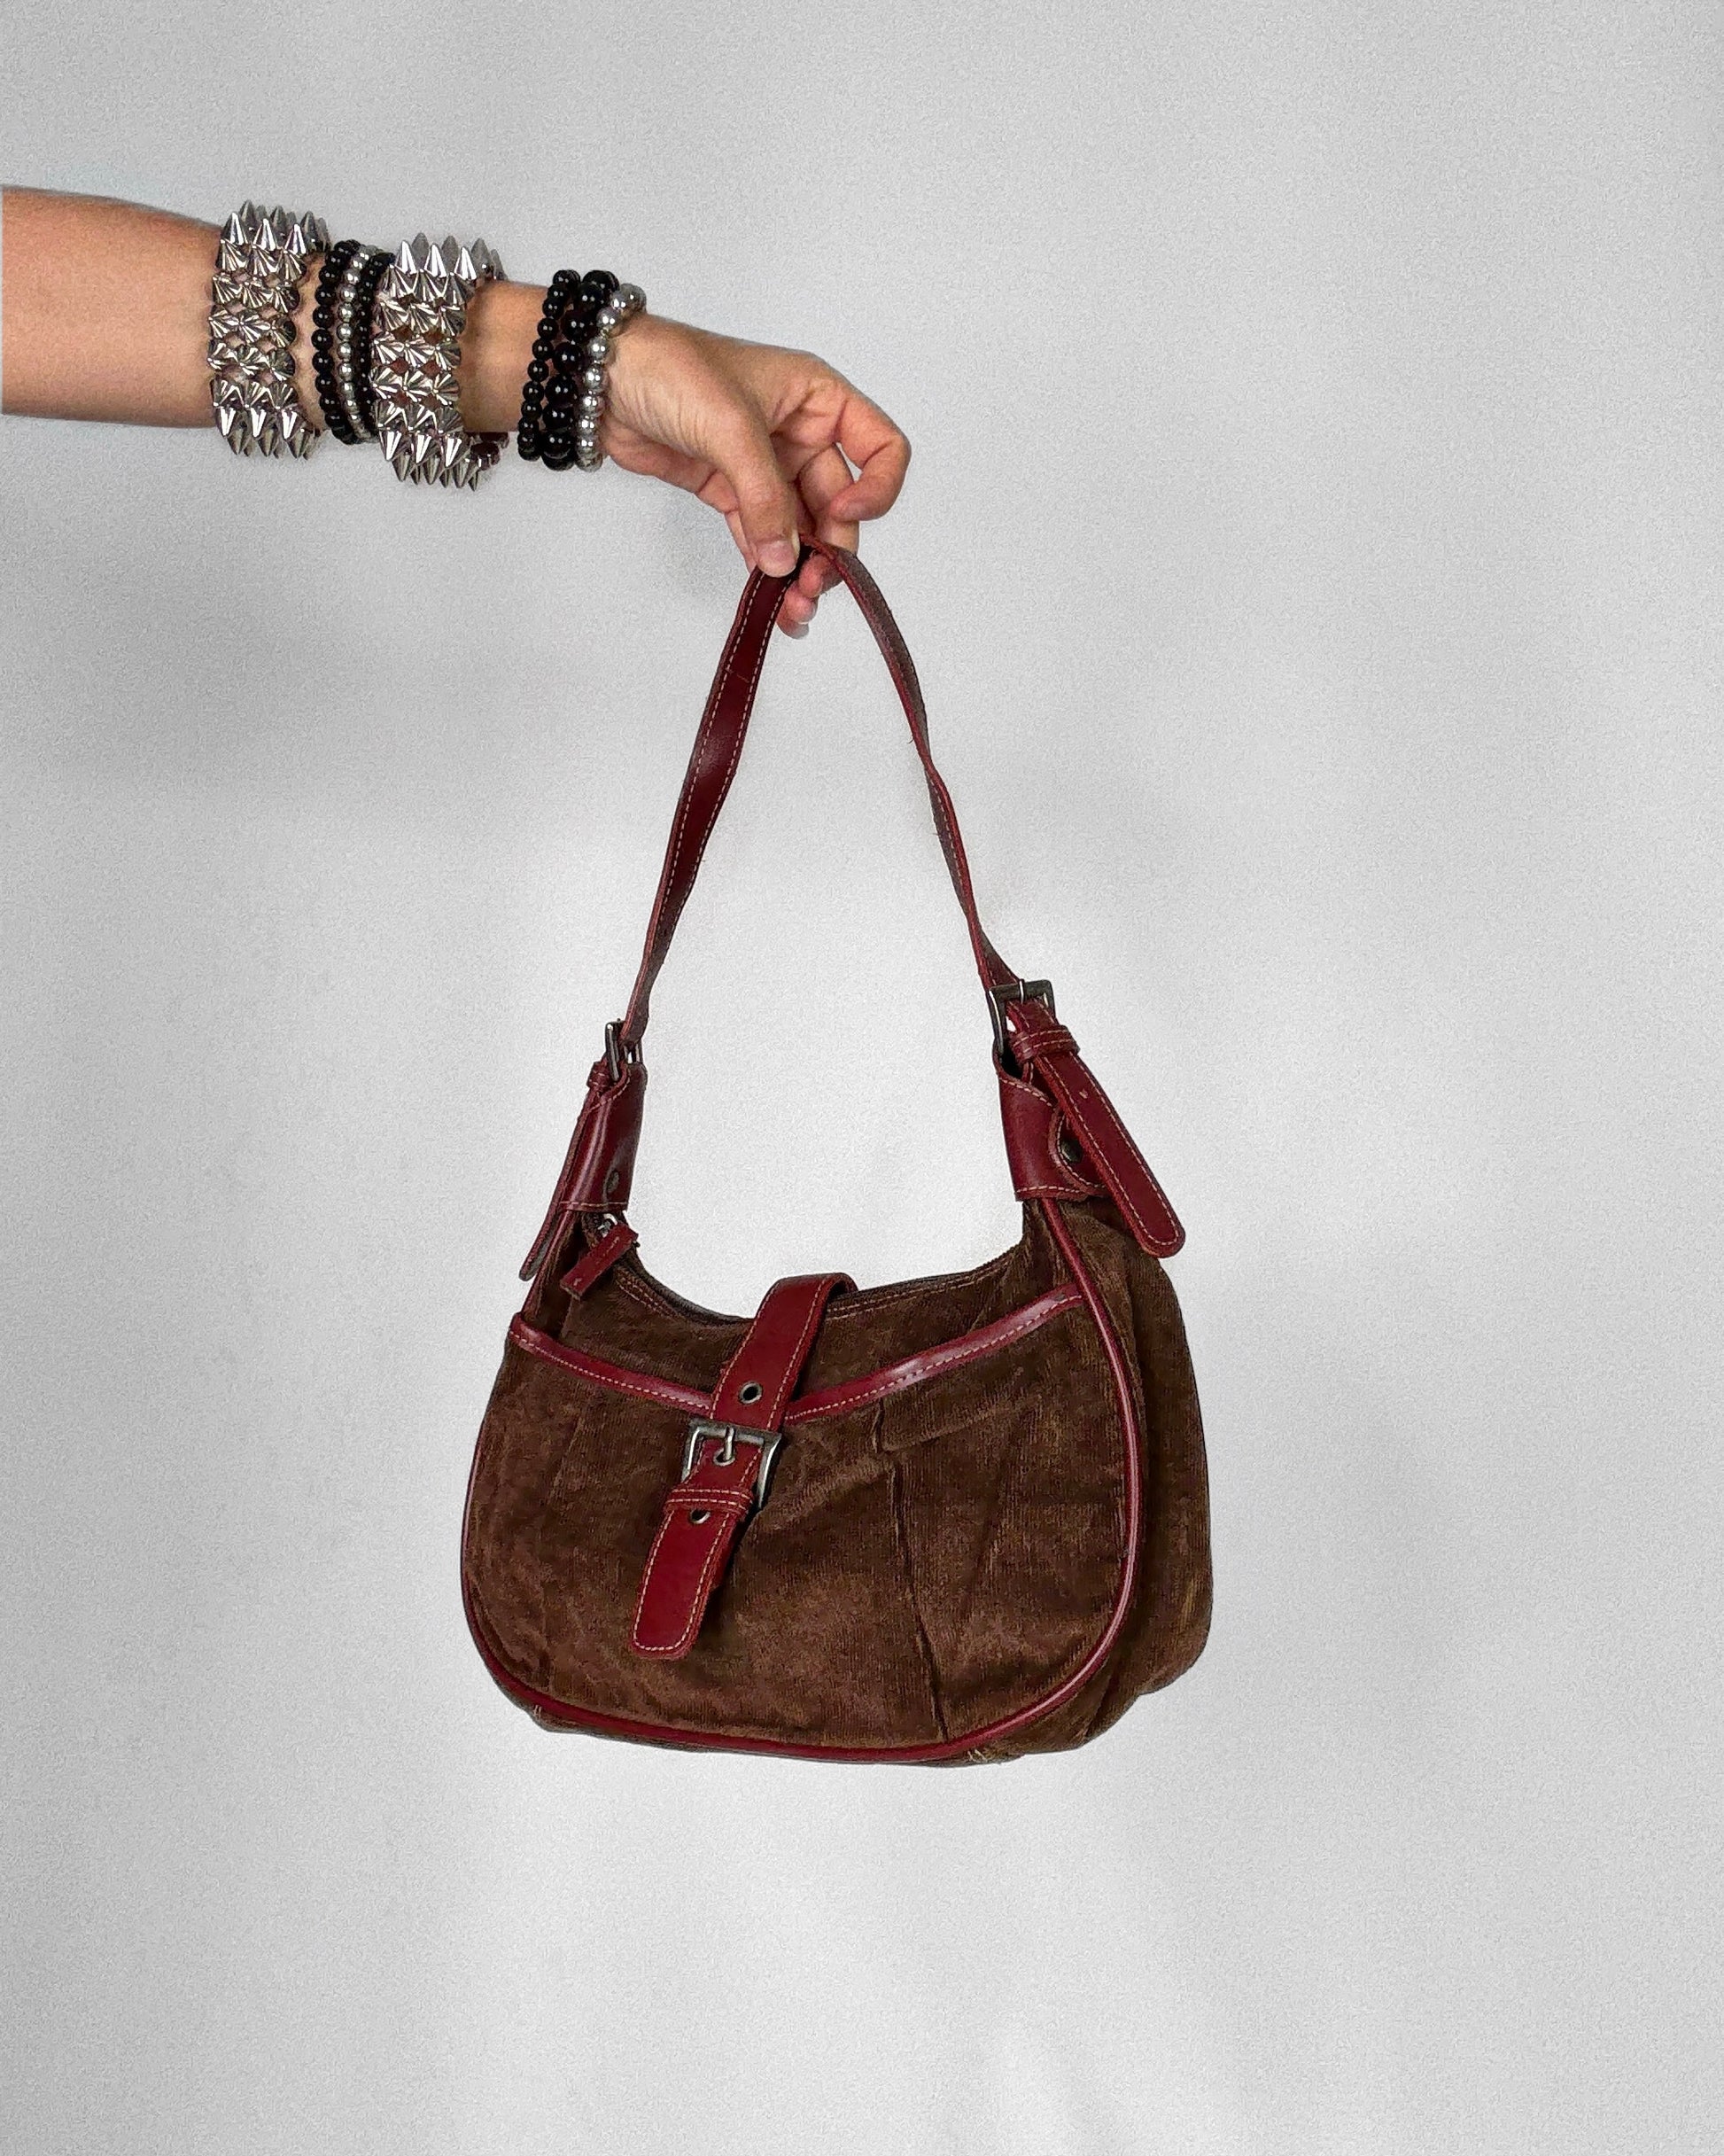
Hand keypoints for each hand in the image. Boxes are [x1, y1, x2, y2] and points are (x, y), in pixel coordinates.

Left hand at [601, 314, 910, 634]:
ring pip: (800, 527)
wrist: (602, 378)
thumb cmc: (672, 368)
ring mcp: (766, 465)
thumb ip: (764, 497)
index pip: (880, 447)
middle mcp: (800, 432)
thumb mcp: (731, 427)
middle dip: (831, 549)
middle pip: (839, 503)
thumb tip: (784, 560)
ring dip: (801, 569)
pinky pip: (762, 536)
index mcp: (818, 398)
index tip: (845, 516)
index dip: (876, 488)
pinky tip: (773, 600)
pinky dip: (767, 568)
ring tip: (794, 609)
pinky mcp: (731, 490)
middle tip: (812, 587)